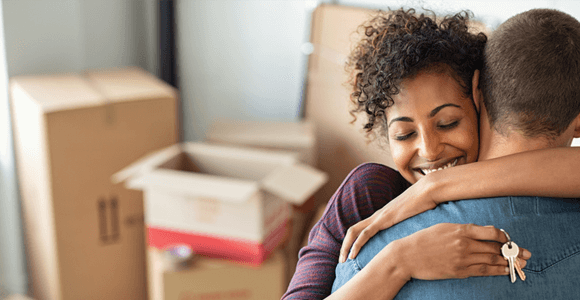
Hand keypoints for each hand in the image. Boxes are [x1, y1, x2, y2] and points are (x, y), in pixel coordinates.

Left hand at [340, 180, 434, 262]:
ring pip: (355, 231)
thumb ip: (410, 225)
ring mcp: (380, 216)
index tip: (351, 255)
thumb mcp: (415, 218)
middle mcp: (377, 215)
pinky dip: (357, 244)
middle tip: (341, 260)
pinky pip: (366, 233)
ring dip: (346, 246)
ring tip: (343, 260)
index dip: (353, 241)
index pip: (362, 229)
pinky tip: (353, 254)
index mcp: (383, 216)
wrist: (429, 190)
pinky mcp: (384, 219)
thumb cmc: (426, 203)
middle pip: (353, 230)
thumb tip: (416, 236)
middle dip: (344, 246)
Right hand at [386, 223, 531, 280]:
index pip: (491, 232)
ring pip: (492, 261)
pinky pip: (482, 271)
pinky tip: (505, 271)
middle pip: (496, 248)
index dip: (504, 237)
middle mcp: (464, 244)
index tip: (509, 239)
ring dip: (509, 263)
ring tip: (521, 264)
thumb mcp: (443, 227)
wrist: (407, 255)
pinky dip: (496, 271)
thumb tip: (482, 232)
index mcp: (461, 230)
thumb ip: (463, 229)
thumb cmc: (423, 239)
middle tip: (526, 254)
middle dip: (513, 252)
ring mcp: (462, 259)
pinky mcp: (459, 271)